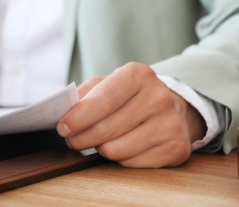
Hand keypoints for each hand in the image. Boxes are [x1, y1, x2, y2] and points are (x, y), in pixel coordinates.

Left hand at [56, 62, 206, 167]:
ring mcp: (170, 124)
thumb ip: (84, 94)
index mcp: (138, 75)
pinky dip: (119, 158)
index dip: (77, 117)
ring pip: (115, 150)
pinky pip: (131, 163)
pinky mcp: (176, 148)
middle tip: (72, 139)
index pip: (102, 100)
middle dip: (81, 138)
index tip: (62, 127)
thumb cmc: (130, 96)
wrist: (173, 108)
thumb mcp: (107, 83)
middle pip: (106, 129)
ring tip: (98, 141)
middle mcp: (158, 97)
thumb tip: (64, 110)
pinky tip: (122, 147)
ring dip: (99, 148)